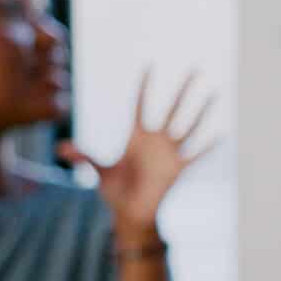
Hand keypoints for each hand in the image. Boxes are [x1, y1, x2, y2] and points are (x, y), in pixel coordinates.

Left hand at [59, 68, 214, 237]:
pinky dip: (207, 146)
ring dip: (201, 111)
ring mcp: (169, 153)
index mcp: (136, 137)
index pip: (141, 105)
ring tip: (214, 93)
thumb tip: (60, 146)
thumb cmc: (114, 192)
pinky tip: (220, 134)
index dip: (144, 86)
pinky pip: (195, 154)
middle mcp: (156, 141)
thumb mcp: (98, 171)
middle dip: (183, 89)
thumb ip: (82, 157)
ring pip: (188, 126)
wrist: (130, 214)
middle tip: (195, 69)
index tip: (150, 66)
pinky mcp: (178, 169)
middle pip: (172, 108)